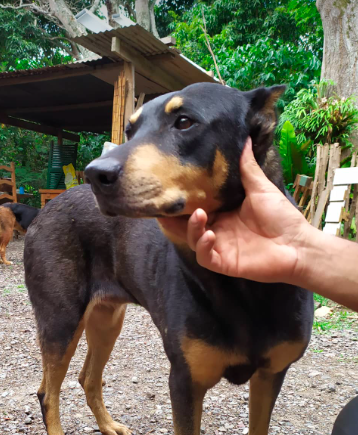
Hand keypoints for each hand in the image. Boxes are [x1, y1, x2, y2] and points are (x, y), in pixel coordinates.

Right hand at [159, 138, 309, 283]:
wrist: (298, 245)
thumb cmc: (282, 217)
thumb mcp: (261, 188)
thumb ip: (247, 168)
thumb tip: (244, 138)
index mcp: (224, 212)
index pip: (196, 204)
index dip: (183, 199)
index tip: (171, 185)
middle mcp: (218, 229)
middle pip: (188, 223)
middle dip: (176, 215)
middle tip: (168, 202)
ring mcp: (220, 247)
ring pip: (193, 240)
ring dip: (191, 228)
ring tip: (198, 214)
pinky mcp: (225, 263)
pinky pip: (205, 257)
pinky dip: (203, 247)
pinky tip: (209, 235)